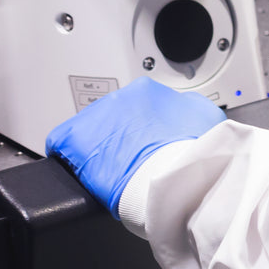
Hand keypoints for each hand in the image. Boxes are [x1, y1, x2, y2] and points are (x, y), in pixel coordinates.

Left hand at [45, 76, 225, 215]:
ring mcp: (96, 117)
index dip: (142, 128)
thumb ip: (189, 108)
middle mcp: (120, 97)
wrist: (174, 178)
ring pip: (91, 129)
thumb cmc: (192, 153)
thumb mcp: (206, 118)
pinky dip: (70, 156)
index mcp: (149, 91)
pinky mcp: (75, 139)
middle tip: (130, 157)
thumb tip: (183, 110)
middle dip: (120, 134)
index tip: (146, 143)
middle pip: (113, 115)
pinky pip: (62, 143)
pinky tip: (82, 171)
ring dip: (99, 145)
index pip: (138, 105)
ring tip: (111, 169)